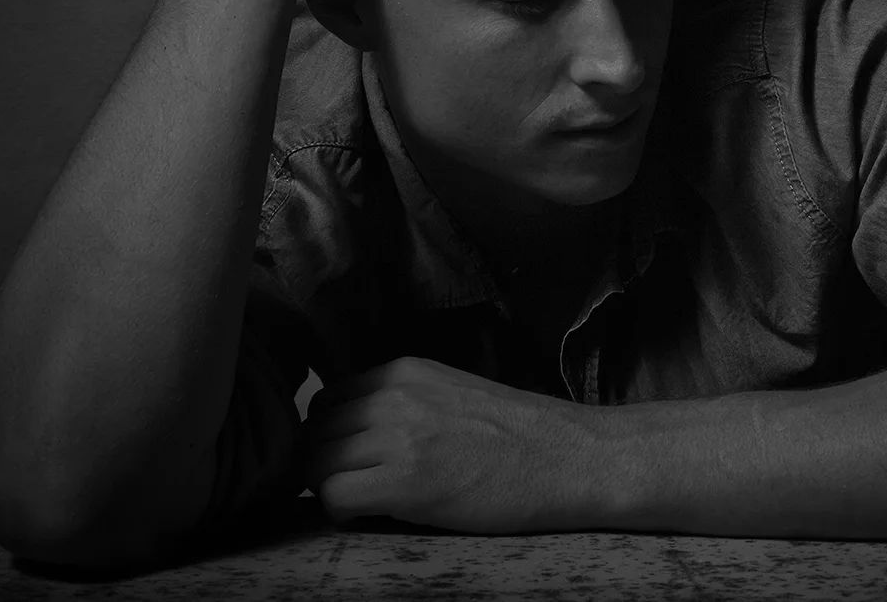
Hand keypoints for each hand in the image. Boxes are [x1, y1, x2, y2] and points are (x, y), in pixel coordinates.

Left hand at [303, 356, 608, 532]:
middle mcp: (395, 396)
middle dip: (325, 463)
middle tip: (354, 486)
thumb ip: (404, 400)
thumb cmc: (522, 435)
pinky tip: (370, 515)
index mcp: (405, 371)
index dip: (332, 436)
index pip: (327, 401)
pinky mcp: (406, 481)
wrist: (571, 458)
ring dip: (330, 487)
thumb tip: (356, 431)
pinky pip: (333, 495)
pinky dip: (341, 510)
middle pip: (314, 432)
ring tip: (364, 502)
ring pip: (316, 463)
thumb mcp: (454, 392)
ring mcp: (399, 436)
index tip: (352, 459)